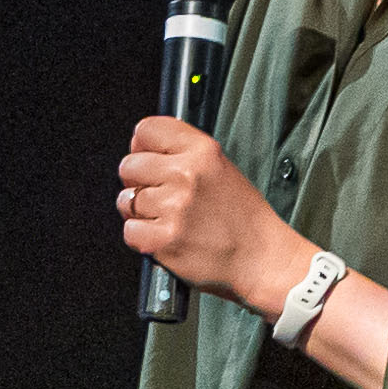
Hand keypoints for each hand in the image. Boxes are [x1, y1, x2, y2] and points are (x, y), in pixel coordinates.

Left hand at [117, 115, 298, 305]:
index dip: (141, 145)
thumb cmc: (243, 218)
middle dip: (137, 181)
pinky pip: (130, 230)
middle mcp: (186, 175)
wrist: (261, 258)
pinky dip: (143, 237)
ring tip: (168, 219)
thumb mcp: (221, 168)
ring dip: (140, 212)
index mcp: (202, 152)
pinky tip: (166, 236)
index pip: (148, 130)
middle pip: (129, 165)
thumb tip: (142, 148)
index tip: (145, 156)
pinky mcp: (163, 239)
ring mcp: (174, 208)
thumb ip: (184, 154)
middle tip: (158, 195)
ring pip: (126, 200)